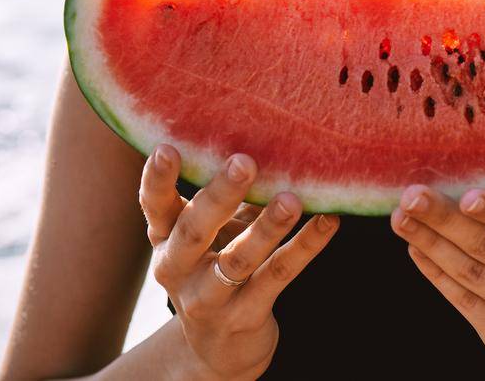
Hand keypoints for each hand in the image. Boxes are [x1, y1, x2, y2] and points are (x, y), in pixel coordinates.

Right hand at [141, 144, 339, 380]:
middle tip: (244, 162)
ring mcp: (209, 297)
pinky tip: (329, 222)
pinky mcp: (244, 315)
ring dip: (267, 228)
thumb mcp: (215, 232)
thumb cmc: (219, 265)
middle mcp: (178, 268)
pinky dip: (305, 247)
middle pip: (194, 230)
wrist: (220, 348)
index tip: (166, 148)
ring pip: (238, 259)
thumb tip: (268, 136)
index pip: (154, 206)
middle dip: (219, 196)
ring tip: (293, 200)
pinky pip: (278, 276)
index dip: (157, 179)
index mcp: (166, 239)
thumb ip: (231, 195)